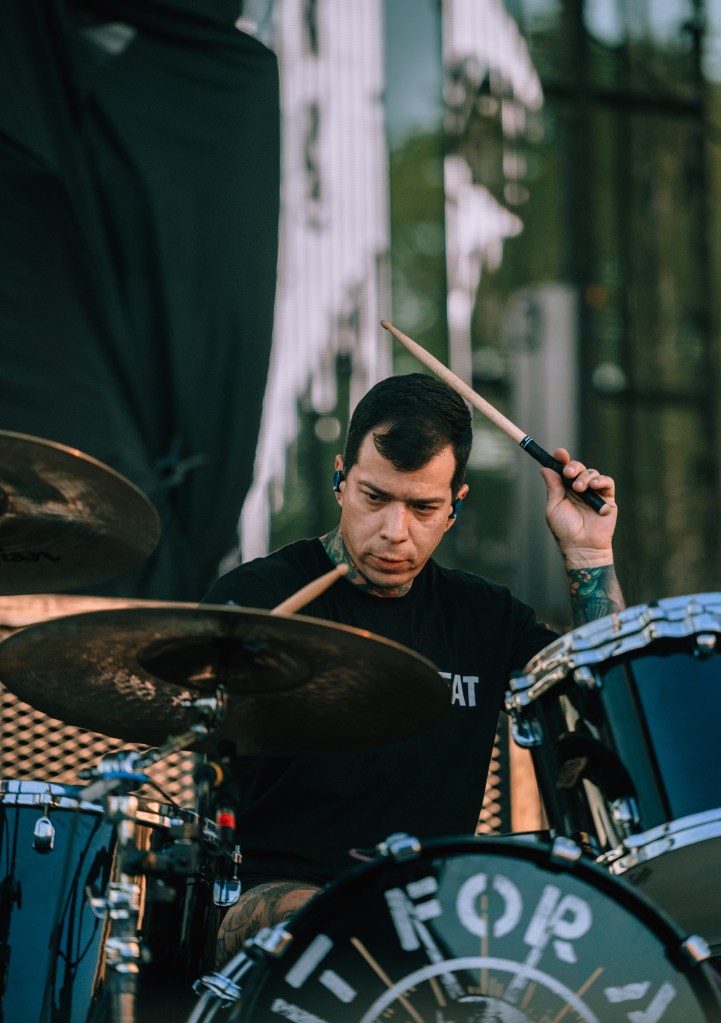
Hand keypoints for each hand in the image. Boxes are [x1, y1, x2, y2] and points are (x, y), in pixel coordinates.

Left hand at [540, 448, 617, 568]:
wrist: (582, 546)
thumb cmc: (565, 530)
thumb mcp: (554, 506)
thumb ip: (553, 487)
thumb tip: (545, 468)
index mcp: (564, 489)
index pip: (563, 469)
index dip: (562, 459)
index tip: (559, 453)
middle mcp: (579, 488)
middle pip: (578, 468)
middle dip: (573, 466)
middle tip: (568, 473)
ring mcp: (594, 492)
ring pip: (592, 473)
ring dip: (585, 477)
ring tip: (579, 489)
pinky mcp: (607, 498)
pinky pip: (607, 482)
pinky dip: (600, 480)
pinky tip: (593, 486)